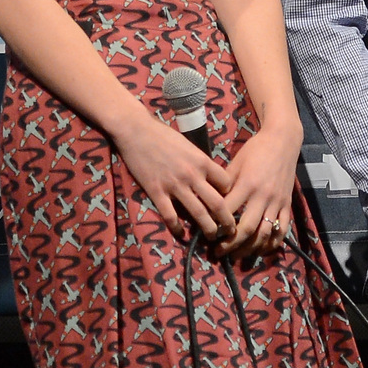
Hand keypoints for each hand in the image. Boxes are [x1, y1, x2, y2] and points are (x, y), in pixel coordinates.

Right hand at [112, 109, 232, 242]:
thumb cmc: (163, 135)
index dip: (230, 194)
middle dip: (226, 220)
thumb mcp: (188, 146)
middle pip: (217, 203)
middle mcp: (192, 175)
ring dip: (208, 228)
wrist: (136, 131)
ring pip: (198, 213)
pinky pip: (170, 216)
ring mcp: (175, 185)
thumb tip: (209, 177)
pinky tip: (180, 233)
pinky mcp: (157, 192)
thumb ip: (199, 162)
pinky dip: (177, 228)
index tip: (228, 202)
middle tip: (230, 230)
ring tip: (212, 237)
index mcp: (202, 161)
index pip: (226, 183)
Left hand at [213, 124, 302, 258]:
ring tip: (236, 256)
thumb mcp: (236, 162)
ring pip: (265, 233)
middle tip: (218, 253)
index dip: (217, 224)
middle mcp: (263, 195)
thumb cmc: (255, 150)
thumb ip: (224, 183)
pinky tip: (261, 250)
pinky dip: (272, 243)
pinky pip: (282, 229)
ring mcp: (277, 202)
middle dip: (231, 244)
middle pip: (247, 227)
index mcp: (247, 183)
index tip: (207, 234)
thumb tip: (208, 202)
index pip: (229, 210)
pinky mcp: (287, 204)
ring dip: (250, 248)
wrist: (282, 141)